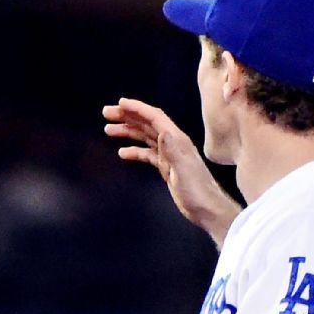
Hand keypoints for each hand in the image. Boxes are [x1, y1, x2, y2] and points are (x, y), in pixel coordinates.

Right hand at [104, 97, 241, 247]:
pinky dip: (134, 151)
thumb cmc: (197, 192)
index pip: (155, 118)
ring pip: (145, 137)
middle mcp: (173, 143)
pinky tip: (122, 153)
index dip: (137, 109)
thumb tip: (162, 131)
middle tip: (107, 113)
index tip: (120, 104)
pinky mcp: (166, 167)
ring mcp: (169, 155)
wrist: (206, 209)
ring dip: (127, 131)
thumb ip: (173, 151)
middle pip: (147, 123)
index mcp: (177, 140)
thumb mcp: (183, 171)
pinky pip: (147, 154)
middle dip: (127, 116)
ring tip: (108, 130)